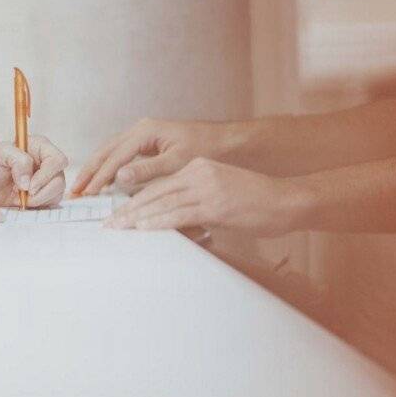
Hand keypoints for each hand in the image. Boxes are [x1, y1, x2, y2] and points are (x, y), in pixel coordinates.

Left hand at [0, 136, 67, 207]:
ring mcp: (49, 179)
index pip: (57, 160)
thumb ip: (18, 161)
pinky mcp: (47, 194)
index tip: (29, 187)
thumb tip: (28, 182)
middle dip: (41, 191)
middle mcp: (48, 162)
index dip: (46, 175)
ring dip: (39, 199)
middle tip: (24, 195)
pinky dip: (39, 205)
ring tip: (21, 197)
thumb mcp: (1, 154)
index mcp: (41, 147)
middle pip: (59, 179)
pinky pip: (52, 202)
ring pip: (57, 192)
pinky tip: (25, 201)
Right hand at [72, 119, 236, 195]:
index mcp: (145, 131)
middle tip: (74, 190)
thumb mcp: (176, 161)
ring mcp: (141, 134)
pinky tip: (102, 181)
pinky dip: (107, 167)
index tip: (88, 193)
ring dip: (95, 169)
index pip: (115, 156)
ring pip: (110, 151)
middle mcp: (139, 129)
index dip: (100, 176)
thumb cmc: (203, 148)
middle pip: (106, 150)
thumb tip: (119, 177)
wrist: (222, 140)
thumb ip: (147, 169)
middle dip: (89, 171)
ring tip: (81, 187)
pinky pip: (119, 154)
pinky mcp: (144, 142)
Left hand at [104, 158, 306, 236]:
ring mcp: (206, 188)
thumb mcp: (221, 197)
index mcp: (197, 168)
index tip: (119, 212)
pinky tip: (143, 228)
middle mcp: (198, 173)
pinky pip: (179, 214)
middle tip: (108, 223)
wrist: (286, 201)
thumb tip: (177, 225)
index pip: (159, 184)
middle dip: (129, 209)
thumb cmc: (257, 203)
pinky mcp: (215, 205)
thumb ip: (196, 206)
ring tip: (118, 228)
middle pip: (154, 192)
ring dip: (137, 217)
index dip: (136, 199)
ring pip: (162, 202)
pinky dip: (158, 222)